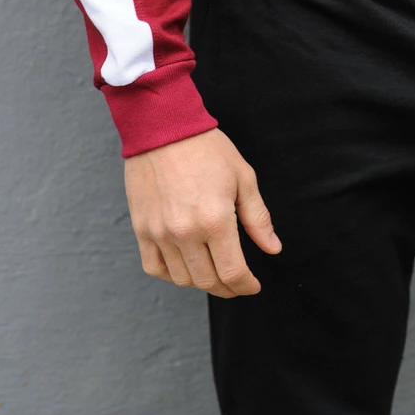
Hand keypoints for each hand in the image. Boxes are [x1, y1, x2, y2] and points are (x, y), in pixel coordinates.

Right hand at [124, 126, 281, 298]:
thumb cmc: (207, 148)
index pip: (233, 272)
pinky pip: (155, 268)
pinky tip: (185, 265)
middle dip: (228, 288)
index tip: (253, 285)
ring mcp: (160, 233)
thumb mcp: (243, 177)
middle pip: (208, 281)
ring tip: (214, 271)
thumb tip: (272, 249)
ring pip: (182, 279)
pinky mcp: (141, 229)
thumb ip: (258, 217)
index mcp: (215, 220)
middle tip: (238, 282)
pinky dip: (171, 274)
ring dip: (201, 282)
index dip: (246, 285)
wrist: (163, 127)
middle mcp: (185, 232)